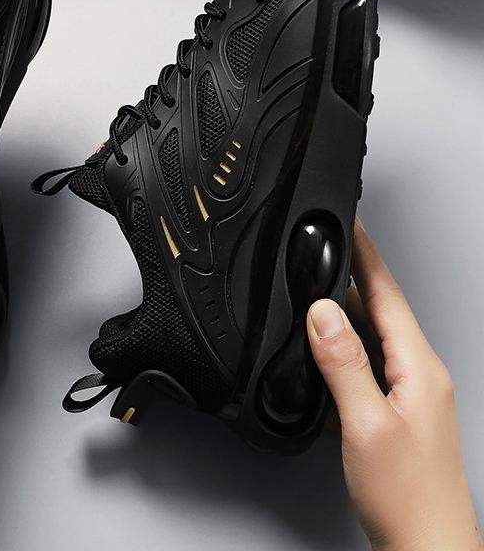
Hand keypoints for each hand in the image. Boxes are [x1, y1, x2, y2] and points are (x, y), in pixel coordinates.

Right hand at [307, 219, 481, 550]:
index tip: (351, 224)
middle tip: (319, 253)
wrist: (428, 549)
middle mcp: (419, 375)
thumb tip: (323, 313)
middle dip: (350, 276)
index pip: (389, 294)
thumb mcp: (366, 423)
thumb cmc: (408, 498)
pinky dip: (344, 348)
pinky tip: (323, 353)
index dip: (367, 255)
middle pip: (380, 309)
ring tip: (314, 295)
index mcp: (420, 368)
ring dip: (344, 313)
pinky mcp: (396, 411)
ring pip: (372, 336)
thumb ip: (343, 363)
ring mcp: (410, 393)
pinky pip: (368, 362)